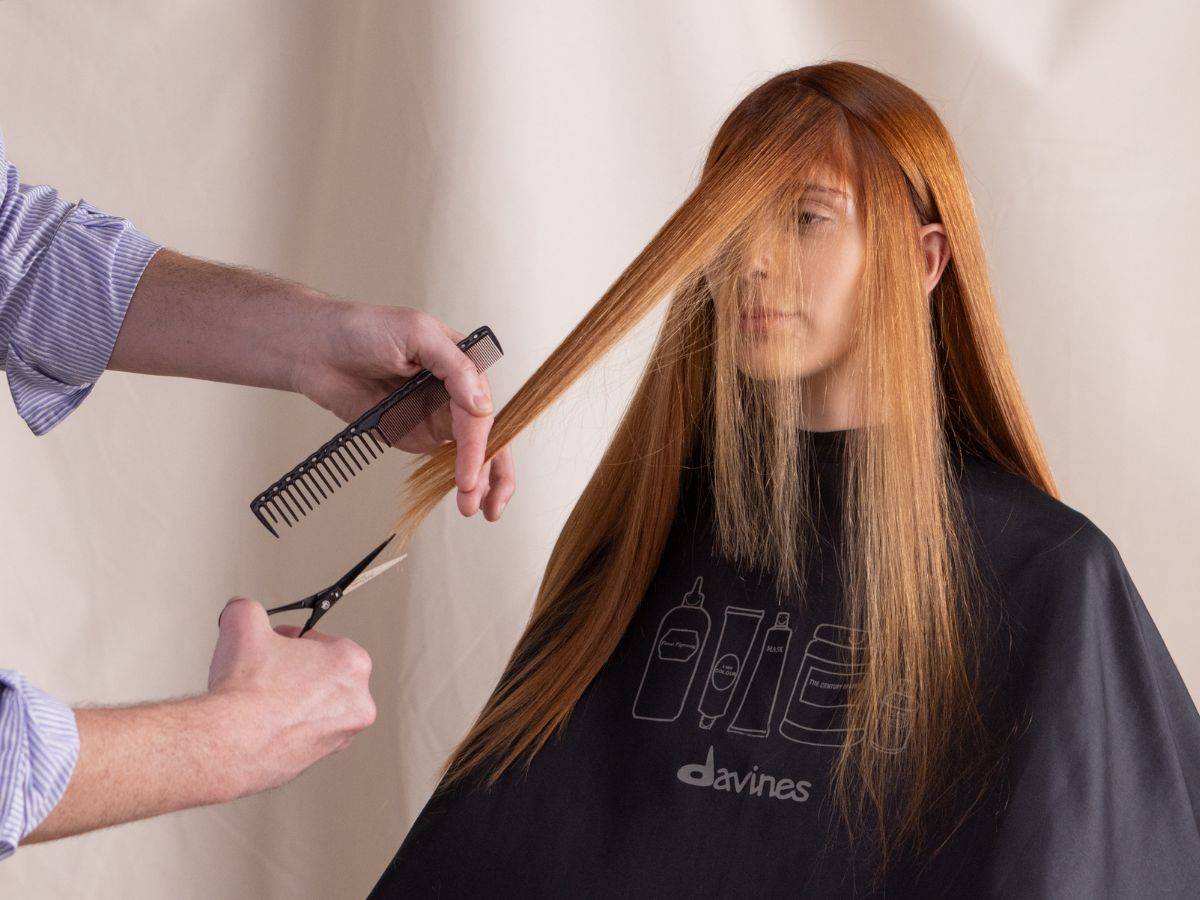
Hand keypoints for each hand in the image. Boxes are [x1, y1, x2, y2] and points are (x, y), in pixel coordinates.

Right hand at [209, 597, 377, 796]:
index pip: (321, 642)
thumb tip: (242, 609)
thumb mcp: (244, 622)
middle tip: (265, 672)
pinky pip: (302, 735)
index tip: (273, 645)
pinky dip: (284, 729)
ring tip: (259, 700)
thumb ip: (249, 608)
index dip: (292, 641)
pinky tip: (260, 725)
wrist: (229, 743)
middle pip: (322, 676)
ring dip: (290, 701)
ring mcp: (341, 735)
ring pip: (313, 707)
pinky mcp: (319, 760)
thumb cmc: (246, 687)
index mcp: (353, 663)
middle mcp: (358, 701)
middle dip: (294, 672)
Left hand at [293, 302, 515, 520]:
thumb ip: (455, 366)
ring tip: (472, 509)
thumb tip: (482, 404)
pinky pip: (442, 460)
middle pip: (487, 435)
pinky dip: (454, 481)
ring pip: (471, 453)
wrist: (315, 350)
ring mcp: (436, 415)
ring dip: (477, 482)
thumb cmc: (363, 329)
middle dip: (490, 472)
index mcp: (463, 363)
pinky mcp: (415, 434)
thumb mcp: (416, 333)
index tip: (469, 472)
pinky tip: (461, 497)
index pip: (480, 409)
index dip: (479, 444)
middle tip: (483, 505)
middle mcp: (455, 391)